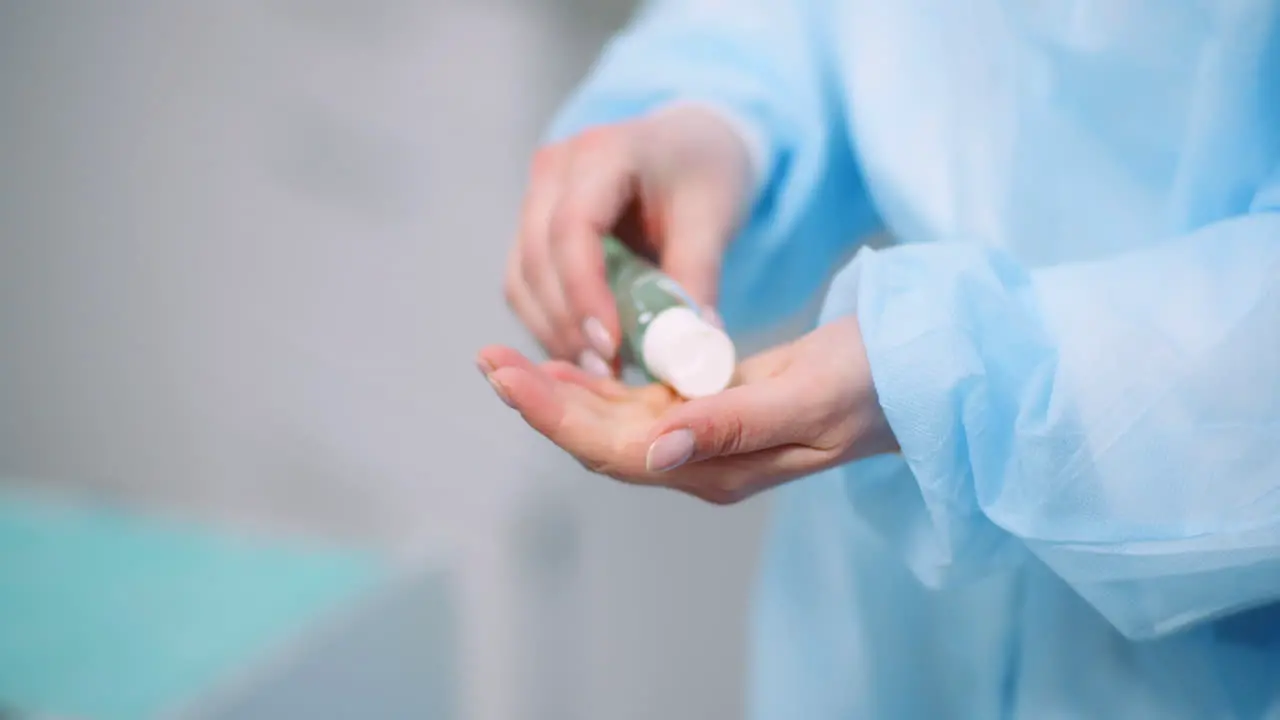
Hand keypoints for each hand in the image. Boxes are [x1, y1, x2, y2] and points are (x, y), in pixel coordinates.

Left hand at [476, 316, 898, 503]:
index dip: (556, 416)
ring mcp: (704, 440)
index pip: (617, 450)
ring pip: (613, 423)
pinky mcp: (711, 411)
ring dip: (560, 393)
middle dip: (542, 402)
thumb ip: (731, 425)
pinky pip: (640, 403)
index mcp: (719, 467)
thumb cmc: (873, 380)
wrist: (915, 374)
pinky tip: (568, 361)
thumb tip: (654, 452)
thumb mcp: (807, 396)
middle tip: (488, 359)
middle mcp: (701, 462)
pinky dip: (599, 383)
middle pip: (602, 440)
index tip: (507, 376)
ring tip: (508, 357)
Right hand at [504, 105, 752, 377]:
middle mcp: (554, 168)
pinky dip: (549, 323)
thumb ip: (698, 278)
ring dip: (553, 330)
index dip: (585, 291)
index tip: (611, 346)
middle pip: (537, 256)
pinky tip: (585, 352)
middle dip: (567, 323)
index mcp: (603, 151)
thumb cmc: (704, 174)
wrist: (690, 146)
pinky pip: (525, 285)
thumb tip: (692, 350)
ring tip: (600, 369)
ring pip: (521, 277)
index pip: (573, 226)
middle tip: (607, 371)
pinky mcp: (531, 227)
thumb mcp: (713, 218)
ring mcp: (535, 196)